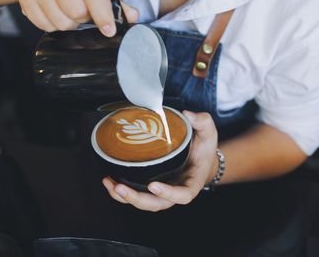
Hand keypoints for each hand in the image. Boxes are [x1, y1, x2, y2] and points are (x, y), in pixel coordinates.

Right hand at [17, 0, 138, 34]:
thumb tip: (131, 15)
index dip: (102, 14)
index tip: (109, 29)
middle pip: (74, 11)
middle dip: (85, 18)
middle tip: (87, 13)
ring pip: (58, 21)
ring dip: (70, 23)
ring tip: (73, 12)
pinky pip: (42, 23)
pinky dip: (53, 24)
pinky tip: (58, 13)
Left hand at [102, 111, 218, 211]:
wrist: (200, 160)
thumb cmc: (204, 148)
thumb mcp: (208, 133)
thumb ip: (203, 122)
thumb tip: (188, 115)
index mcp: (192, 181)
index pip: (184, 194)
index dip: (169, 194)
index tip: (153, 185)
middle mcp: (176, 190)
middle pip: (157, 204)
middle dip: (137, 199)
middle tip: (120, 188)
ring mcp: (163, 191)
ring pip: (144, 202)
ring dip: (125, 197)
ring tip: (110, 184)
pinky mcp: (151, 187)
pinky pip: (137, 194)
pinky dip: (121, 193)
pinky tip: (109, 182)